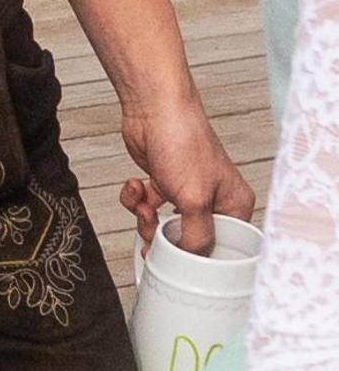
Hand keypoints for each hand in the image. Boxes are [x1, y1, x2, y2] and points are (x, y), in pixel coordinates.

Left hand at [118, 89, 254, 253]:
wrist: (153, 109)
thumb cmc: (183, 142)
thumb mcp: (194, 200)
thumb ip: (196, 237)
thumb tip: (193, 261)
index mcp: (234, 205)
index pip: (222, 247)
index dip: (197, 256)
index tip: (176, 259)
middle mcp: (214, 201)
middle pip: (187, 241)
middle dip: (162, 236)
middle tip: (153, 226)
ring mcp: (187, 193)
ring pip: (162, 226)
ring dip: (145, 218)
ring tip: (143, 203)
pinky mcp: (163, 185)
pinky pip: (146, 208)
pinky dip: (135, 200)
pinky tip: (136, 185)